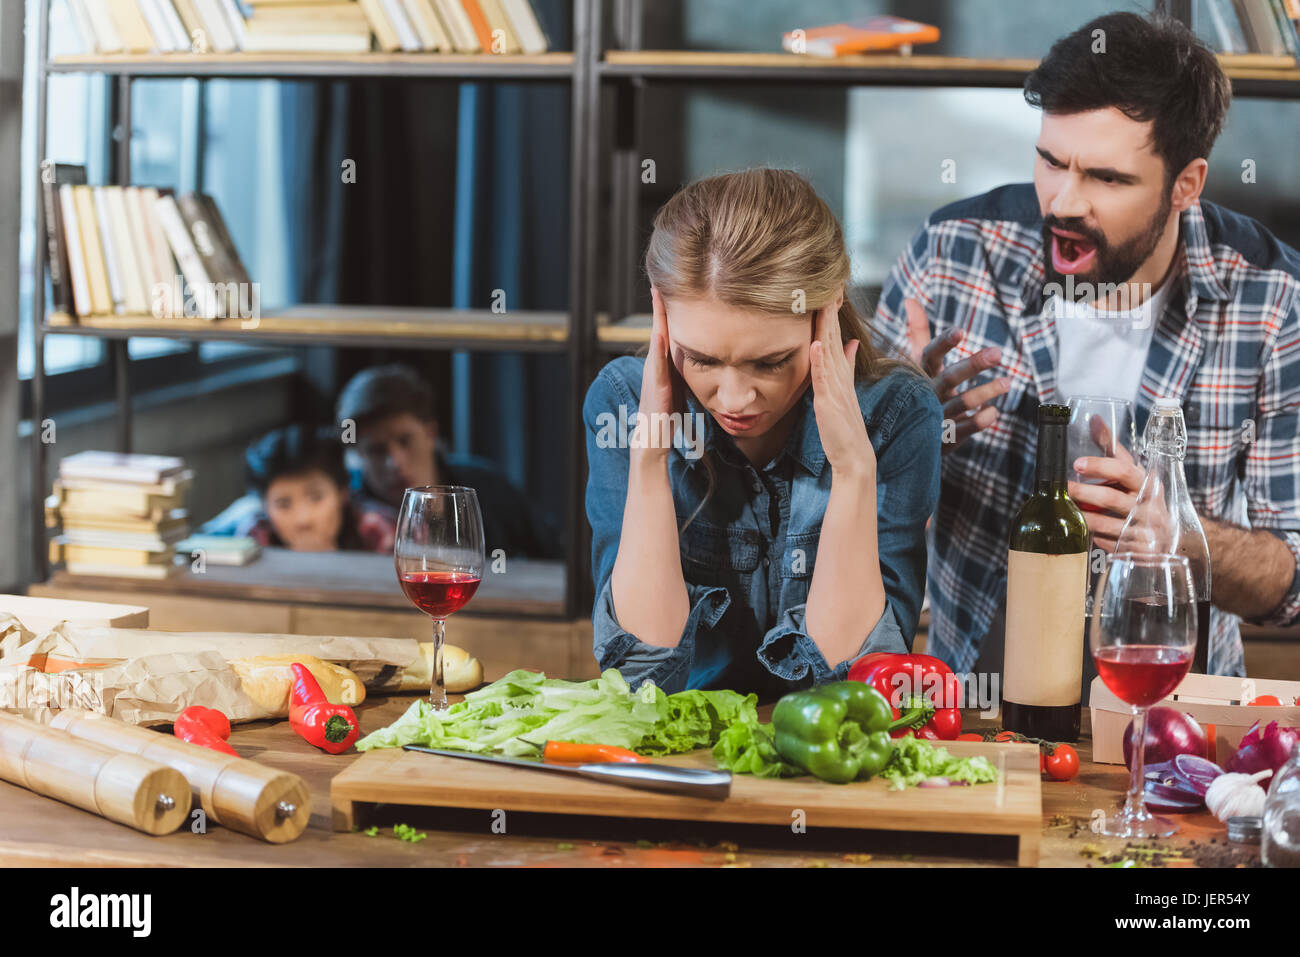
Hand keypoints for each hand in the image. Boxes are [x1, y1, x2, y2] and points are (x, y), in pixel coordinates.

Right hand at [634, 287, 685, 460]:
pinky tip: (661, 332)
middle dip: (659, 304)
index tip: (670, 288)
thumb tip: (700, 358)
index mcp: (663, 364)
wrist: (653, 439)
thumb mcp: (679, 386)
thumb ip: (684, 371)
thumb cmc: (667, 415)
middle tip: (659, 280)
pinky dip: (659, 346)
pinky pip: (658, 363)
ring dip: (657, 317)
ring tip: (657, 295)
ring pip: (656, 339)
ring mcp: (654, 374)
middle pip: (659, 328)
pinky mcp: (658, 386)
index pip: (667, 331)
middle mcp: (655, 364)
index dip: (668, 310)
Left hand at [810, 300, 873, 477]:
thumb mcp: (843, 389)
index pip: (833, 336)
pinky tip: (816, 342)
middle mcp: (839, 375)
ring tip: (823, 302)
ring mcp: (835, 387)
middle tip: (829, 283)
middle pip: (832, 336)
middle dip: (829, 310)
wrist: (854, 454)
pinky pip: (824, 377)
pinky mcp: (829, 401)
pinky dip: (820, 359)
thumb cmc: (844, 425)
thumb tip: (848, 342)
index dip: (829, 313)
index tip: (828, 289)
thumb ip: (844, 365)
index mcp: (840, 371)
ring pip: (828, 350)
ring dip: (825, 326)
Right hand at [905, 298, 1008, 451]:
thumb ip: (917, 332)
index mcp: (920, 374)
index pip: (929, 355)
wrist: (898, 437)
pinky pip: (961, 431)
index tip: (959, 332)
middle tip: (998, 353)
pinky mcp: (943, 439)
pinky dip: (977, 422)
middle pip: (949, 378)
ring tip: (1007, 382)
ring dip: (983, 393)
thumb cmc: (914, 392)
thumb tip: (912, 300)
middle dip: (973, 365)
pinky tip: (993, 413)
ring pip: (959, 404)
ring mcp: (934, 417)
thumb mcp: (915, 362)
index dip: (943, 344)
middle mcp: (926, 394)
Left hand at [1067, 423, 1145, 551]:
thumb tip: (1095, 420)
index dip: (1100, 466)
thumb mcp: (1134, 473)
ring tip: (1066, 509)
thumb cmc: (1145, 498)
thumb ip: (1113, 449)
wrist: (1172, 537)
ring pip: (1105, 524)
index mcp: (1146, 483)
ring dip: (1082, 516)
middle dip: (1083, 493)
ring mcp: (1141, 530)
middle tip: (1063, 488)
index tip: (1077, 463)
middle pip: (1110, 498)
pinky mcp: (1133, 550)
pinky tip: (1082, 529)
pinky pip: (1106, 543)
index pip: (1123, 470)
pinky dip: (1092, 535)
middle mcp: (1146, 506)